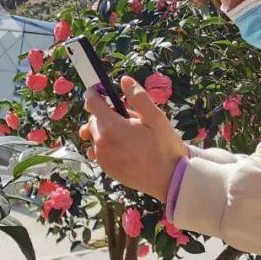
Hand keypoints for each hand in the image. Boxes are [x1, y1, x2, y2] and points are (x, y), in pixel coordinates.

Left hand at [78, 75, 186, 200]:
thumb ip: (139, 98)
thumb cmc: (164, 147)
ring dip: (104, 130)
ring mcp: (101, 157)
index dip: (94, 93)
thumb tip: (124, 80)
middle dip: (104, 114)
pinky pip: (98, 150)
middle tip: (127, 117)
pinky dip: (105, 145)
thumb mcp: (156, 118)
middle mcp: (100, 142)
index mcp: (111, 127)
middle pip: (93, 119)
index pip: (92, 103)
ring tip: (126, 133)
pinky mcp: (105, 167)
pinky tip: (123, 147)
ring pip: (95, 135)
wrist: (168, 179)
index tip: (99, 90)